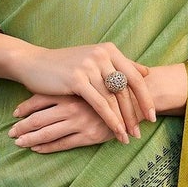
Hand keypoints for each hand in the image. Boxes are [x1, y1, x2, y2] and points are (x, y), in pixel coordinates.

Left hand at [10, 89, 140, 151]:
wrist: (138, 98)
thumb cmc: (113, 87)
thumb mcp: (92, 80)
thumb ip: (75, 82)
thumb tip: (51, 85)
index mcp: (71, 91)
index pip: (41, 99)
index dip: (25, 107)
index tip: (15, 113)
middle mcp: (72, 106)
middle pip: (39, 118)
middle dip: (22, 127)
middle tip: (10, 133)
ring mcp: (79, 122)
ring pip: (47, 132)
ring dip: (30, 139)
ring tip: (18, 142)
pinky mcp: (88, 136)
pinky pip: (63, 143)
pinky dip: (47, 147)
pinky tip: (37, 149)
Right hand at [15, 42, 154, 143]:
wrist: (34, 63)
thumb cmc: (66, 65)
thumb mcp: (95, 60)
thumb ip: (120, 65)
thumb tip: (146, 71)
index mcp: (109, 50)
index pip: (135, 76)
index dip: (145, 97)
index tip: (153, 115)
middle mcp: (102, 55)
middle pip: (127, 89)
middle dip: (136, 112)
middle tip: (142, 130)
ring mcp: (90, 66)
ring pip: (114, 99)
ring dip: (124, 120)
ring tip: (130, 136)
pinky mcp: (77, 79)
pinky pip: (100, 104)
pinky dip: (111, 120)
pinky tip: (117, 132)